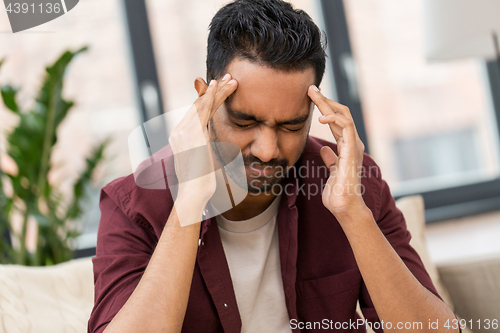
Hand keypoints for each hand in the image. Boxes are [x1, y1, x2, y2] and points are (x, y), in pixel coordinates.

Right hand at [168, 74, 236, 224]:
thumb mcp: (204, 162)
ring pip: (203, 104)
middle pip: (198, 105)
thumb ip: (205, 150)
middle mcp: (178, 131)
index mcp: (180, 138)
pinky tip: (221, 86)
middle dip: (214, 91)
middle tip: (228, 78)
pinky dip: (213, 96)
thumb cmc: (201, 183)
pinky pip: (204, 109)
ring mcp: (184, 131)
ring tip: (231, 80)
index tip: (221, 91)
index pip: (195, 113)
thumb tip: (210, 149)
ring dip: (218, 91)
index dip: (208, 100)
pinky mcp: (192, 133)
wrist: (193, 193)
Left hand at [307, 85, 367, 221]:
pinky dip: (335, 119)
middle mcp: (352, 144)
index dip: (324, 108)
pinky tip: (321, 116)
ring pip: (344, 116)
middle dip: (325, 100)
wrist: (344, 207)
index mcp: (346, 147)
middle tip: (311, 88)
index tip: (311, 98)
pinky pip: (346, 128)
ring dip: (328, 104)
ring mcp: (354, 146)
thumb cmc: (337, 193)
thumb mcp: (331, 172)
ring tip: (314, 94)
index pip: (336, 121)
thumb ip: (330, 160)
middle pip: (340, 114)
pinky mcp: (352, 151)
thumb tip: (326, 151)